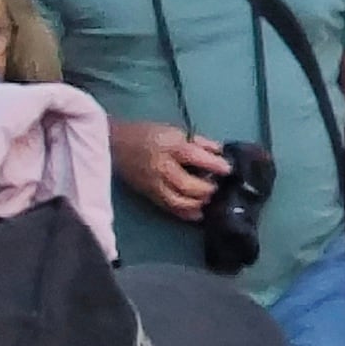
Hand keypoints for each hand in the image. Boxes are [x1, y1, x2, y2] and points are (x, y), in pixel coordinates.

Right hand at [113, 121, 229, 225]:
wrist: (115, 144)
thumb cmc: (149, 134)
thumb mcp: (176, 131)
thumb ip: (200, 142)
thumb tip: (221, 152)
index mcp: (170, 148)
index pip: (194, 156)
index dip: (214, 164)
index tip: (229, 169)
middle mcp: (161, 168)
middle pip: (186, 185)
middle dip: (206, 189)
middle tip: (217, 187)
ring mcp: (153, 184)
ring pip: (177, 201)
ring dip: (196, 203)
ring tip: (208, 199)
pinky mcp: (148, 194)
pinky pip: (167, 207)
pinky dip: (183, 213)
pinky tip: (197, 214)